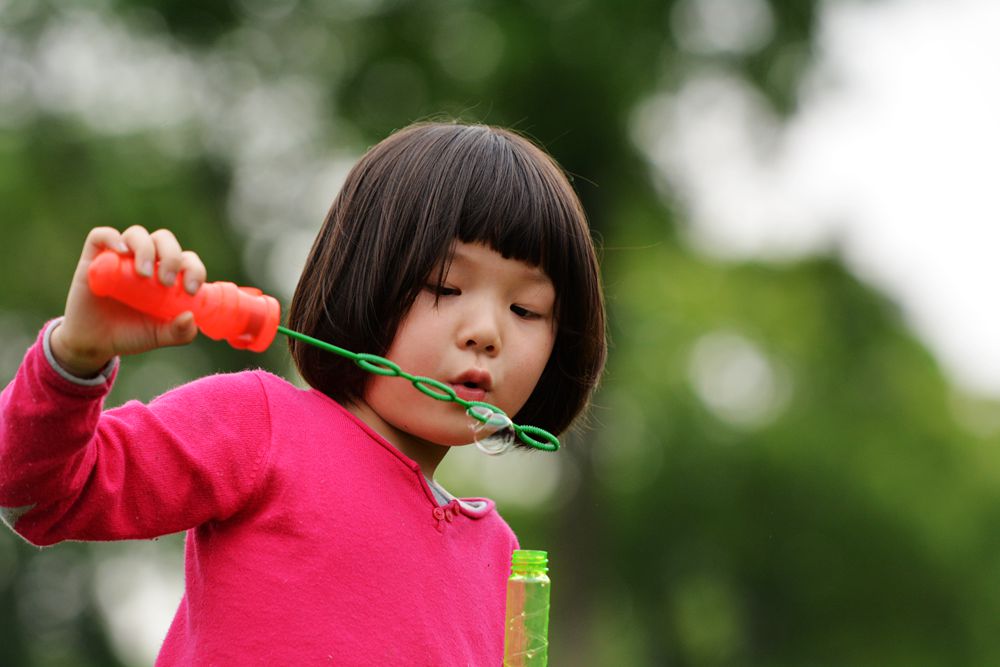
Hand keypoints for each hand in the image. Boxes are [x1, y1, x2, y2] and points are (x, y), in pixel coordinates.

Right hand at [50, 226, 207, 376]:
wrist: (94, 343)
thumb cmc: (131, 334)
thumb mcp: (158, 336)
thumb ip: (179, 332)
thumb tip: (190, 317)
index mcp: (167, 274)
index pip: (186, 259)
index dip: (194, 269)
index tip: (190, 290)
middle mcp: (146, 260)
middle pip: (164, 240)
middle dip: (171, 256)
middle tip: (166, 282)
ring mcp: (120, 257)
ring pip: (137, 234)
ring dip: (145, 249)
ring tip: (144, 274)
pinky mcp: (94, 258)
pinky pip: (101, 235)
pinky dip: (112, 238)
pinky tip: (121, 252)